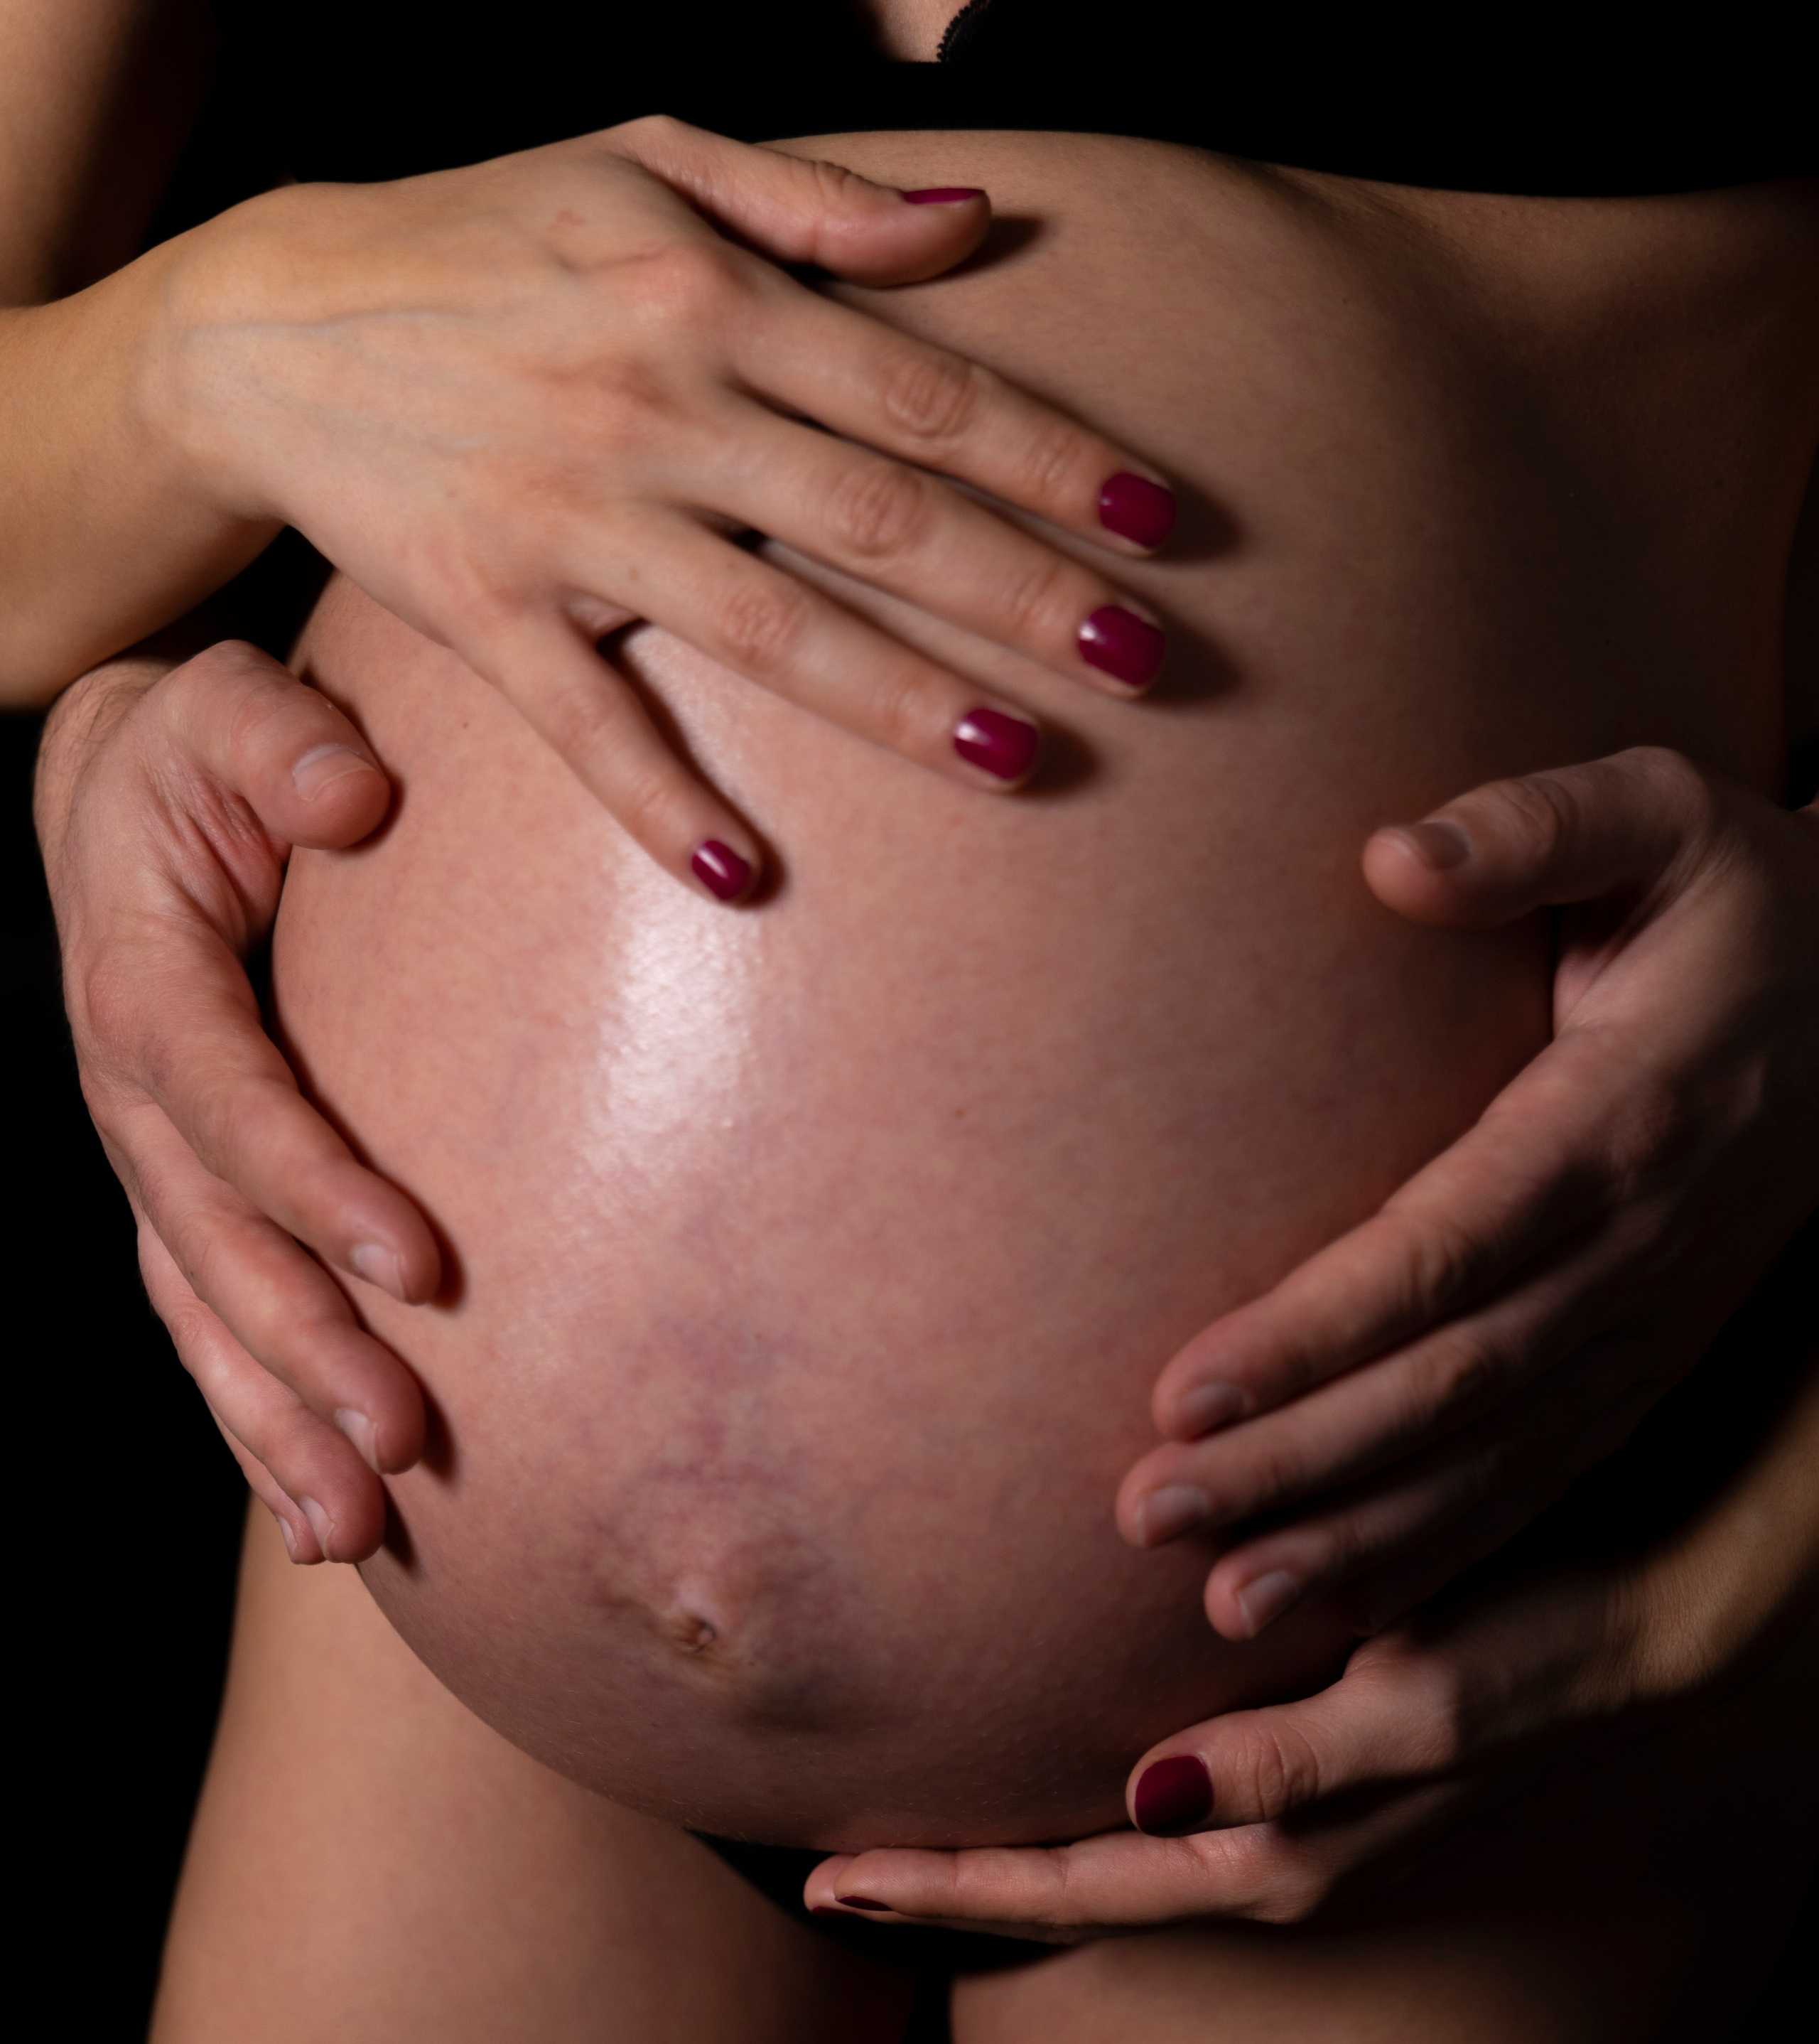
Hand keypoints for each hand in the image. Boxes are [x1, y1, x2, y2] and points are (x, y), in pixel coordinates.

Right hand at [36, 639, 433, 1563]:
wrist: (133, 798)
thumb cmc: (208, 751)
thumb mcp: (236, 709)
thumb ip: (284, 742)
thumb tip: (357, 796)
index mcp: (146, 987)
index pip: (229, 1103)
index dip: (313, 1185)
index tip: (420, 1264)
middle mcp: (134, 1097)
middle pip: (214, 1247)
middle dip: (305, 1351)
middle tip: (402, 1441)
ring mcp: (152, 1161)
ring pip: (203, 1315)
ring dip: (275, 1423)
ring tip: (356, 1525)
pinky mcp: (183, 1195)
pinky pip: (209, 1322)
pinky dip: (254, 1422)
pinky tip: (321, 1517)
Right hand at [157, 117, 1174, 897]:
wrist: (267, 318)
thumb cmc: (478, 233)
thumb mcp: (643, 157)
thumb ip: (816, 204)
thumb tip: (973, 225)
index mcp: (709, 300)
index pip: (925, 392)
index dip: (1054, 458)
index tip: (1158, 524)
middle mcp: (658, 411)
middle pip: (880, 517)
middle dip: (1025, 591)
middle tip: (1146, 659)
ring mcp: (572, 521)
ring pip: (768, 628)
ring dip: (902, 701)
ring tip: (1023, 760)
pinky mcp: (486, 613)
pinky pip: (585, 722)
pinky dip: (656, 800)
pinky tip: (740, 874)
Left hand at [805, 1337, 1818, 1935]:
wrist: (1657, 1628)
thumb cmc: (1544, 1655)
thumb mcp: (1423, 1709)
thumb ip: (1289, 1764)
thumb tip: (1151, 1798)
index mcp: (1282, 1847)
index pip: (1079, 1883)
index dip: (953, 1886)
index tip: (831, 1880)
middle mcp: (1271, 1842)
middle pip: (1074, 1876)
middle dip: (957, 1873)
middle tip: (835, 1859)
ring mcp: (1290, 1807)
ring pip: (1114, 1842)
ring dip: (1013, 1832)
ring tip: (914, 1808)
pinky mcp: (1310, 1751)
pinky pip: (1169, 1790)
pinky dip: (1089, 1787)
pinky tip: (1057, 1742)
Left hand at [1116, 747, 1818, 1642]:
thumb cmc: (1736, 897)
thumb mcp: (1661, 816)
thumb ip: (1537, 827)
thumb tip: (1391, 856)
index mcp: (1623, 1118)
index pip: (1447, 1247)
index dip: (1317, 1330)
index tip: (1182, 1390)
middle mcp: (1637, 1248)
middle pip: (1449, 1383)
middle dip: (1296, 1460)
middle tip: (1143, 1514)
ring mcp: (1648, 1324)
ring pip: (1492, 1462)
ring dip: (1355, 1540)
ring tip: (1217, 1606)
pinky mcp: (1645, 1361)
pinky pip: (1538, 1480)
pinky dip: (1438, 1555)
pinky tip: (1334, 1607)